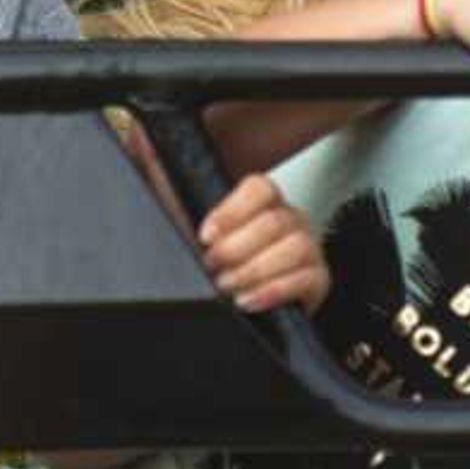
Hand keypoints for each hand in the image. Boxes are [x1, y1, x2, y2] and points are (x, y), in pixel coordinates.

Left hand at [197, 172, 328, 313]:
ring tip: (227, 286)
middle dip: (236, 247)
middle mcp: (290, 220)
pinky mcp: (318, 279)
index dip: (231, 211)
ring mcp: (308, 248)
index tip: (205, 236)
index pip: (259, 189)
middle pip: (273, 221)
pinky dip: (273, 290)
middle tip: (212, 266)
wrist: (253, 310)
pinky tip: (248, 300)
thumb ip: (185, 210)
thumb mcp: (207, 240)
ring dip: (254, 269)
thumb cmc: (228, 269)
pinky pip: (305, 279)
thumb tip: (152, 158)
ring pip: (294, 247)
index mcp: (265, 204)